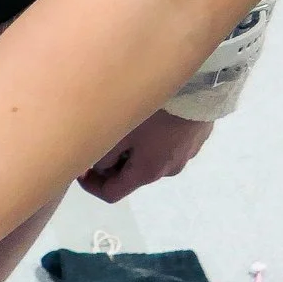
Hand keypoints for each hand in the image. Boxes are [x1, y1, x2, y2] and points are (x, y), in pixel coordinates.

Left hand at [79, 109, 213, 201]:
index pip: (111, 194)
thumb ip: (103, 155)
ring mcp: (186, 155)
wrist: (202, 87)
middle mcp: (168, 171)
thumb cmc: (156, 111)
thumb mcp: (120, 132)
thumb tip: (96, 167)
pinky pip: (167, 145)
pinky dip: (153, 139)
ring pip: (149, 159)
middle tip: (101, 140)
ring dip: (134, 150)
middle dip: (112, 165)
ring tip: (126, 125)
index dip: (91, 186)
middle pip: (130, 176)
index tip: (80, 168)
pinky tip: (150, 117)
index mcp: (146, 173)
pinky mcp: (196, 138)